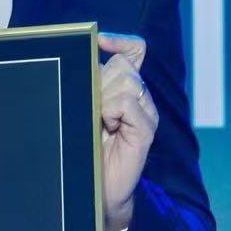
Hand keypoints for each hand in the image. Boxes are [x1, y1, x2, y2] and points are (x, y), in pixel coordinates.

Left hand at [98, 32, 157, 230]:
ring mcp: (146, 112)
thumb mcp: (85, 110)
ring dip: (104, 99)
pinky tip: (109, 128)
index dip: (120, 41)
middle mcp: (140, 97)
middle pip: (123, 66)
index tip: (99, 40)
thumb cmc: (86, 150)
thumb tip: (84, 58)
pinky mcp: (147, 128)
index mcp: (126, 89)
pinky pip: (128, 102)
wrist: (97, 190)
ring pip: (126, 81)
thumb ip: (89, 85)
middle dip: (99, 81)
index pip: (134, 50)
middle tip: (93, 109)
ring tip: (100, 123)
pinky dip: (112, 112)